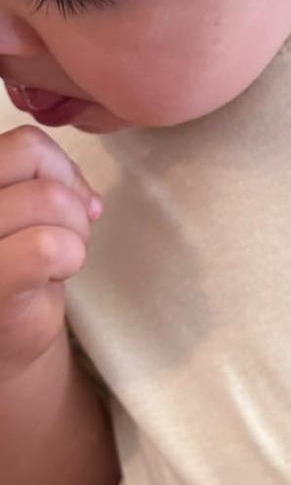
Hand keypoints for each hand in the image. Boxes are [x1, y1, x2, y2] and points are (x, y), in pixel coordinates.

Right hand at [0, 126, 99, 372]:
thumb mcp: (26, 207)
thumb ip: (47, 181)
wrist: (7, 340)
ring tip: (57, 257)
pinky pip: (47, 246)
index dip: (61, 170)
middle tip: (64, 232)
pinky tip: (57, 275)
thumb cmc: (17, 265)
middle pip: (32, 157)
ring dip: (75, 230)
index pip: (24, 143)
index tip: (65, 204)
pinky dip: (71, 256)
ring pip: (48, 198)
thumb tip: (88, 200)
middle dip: (68, 194)